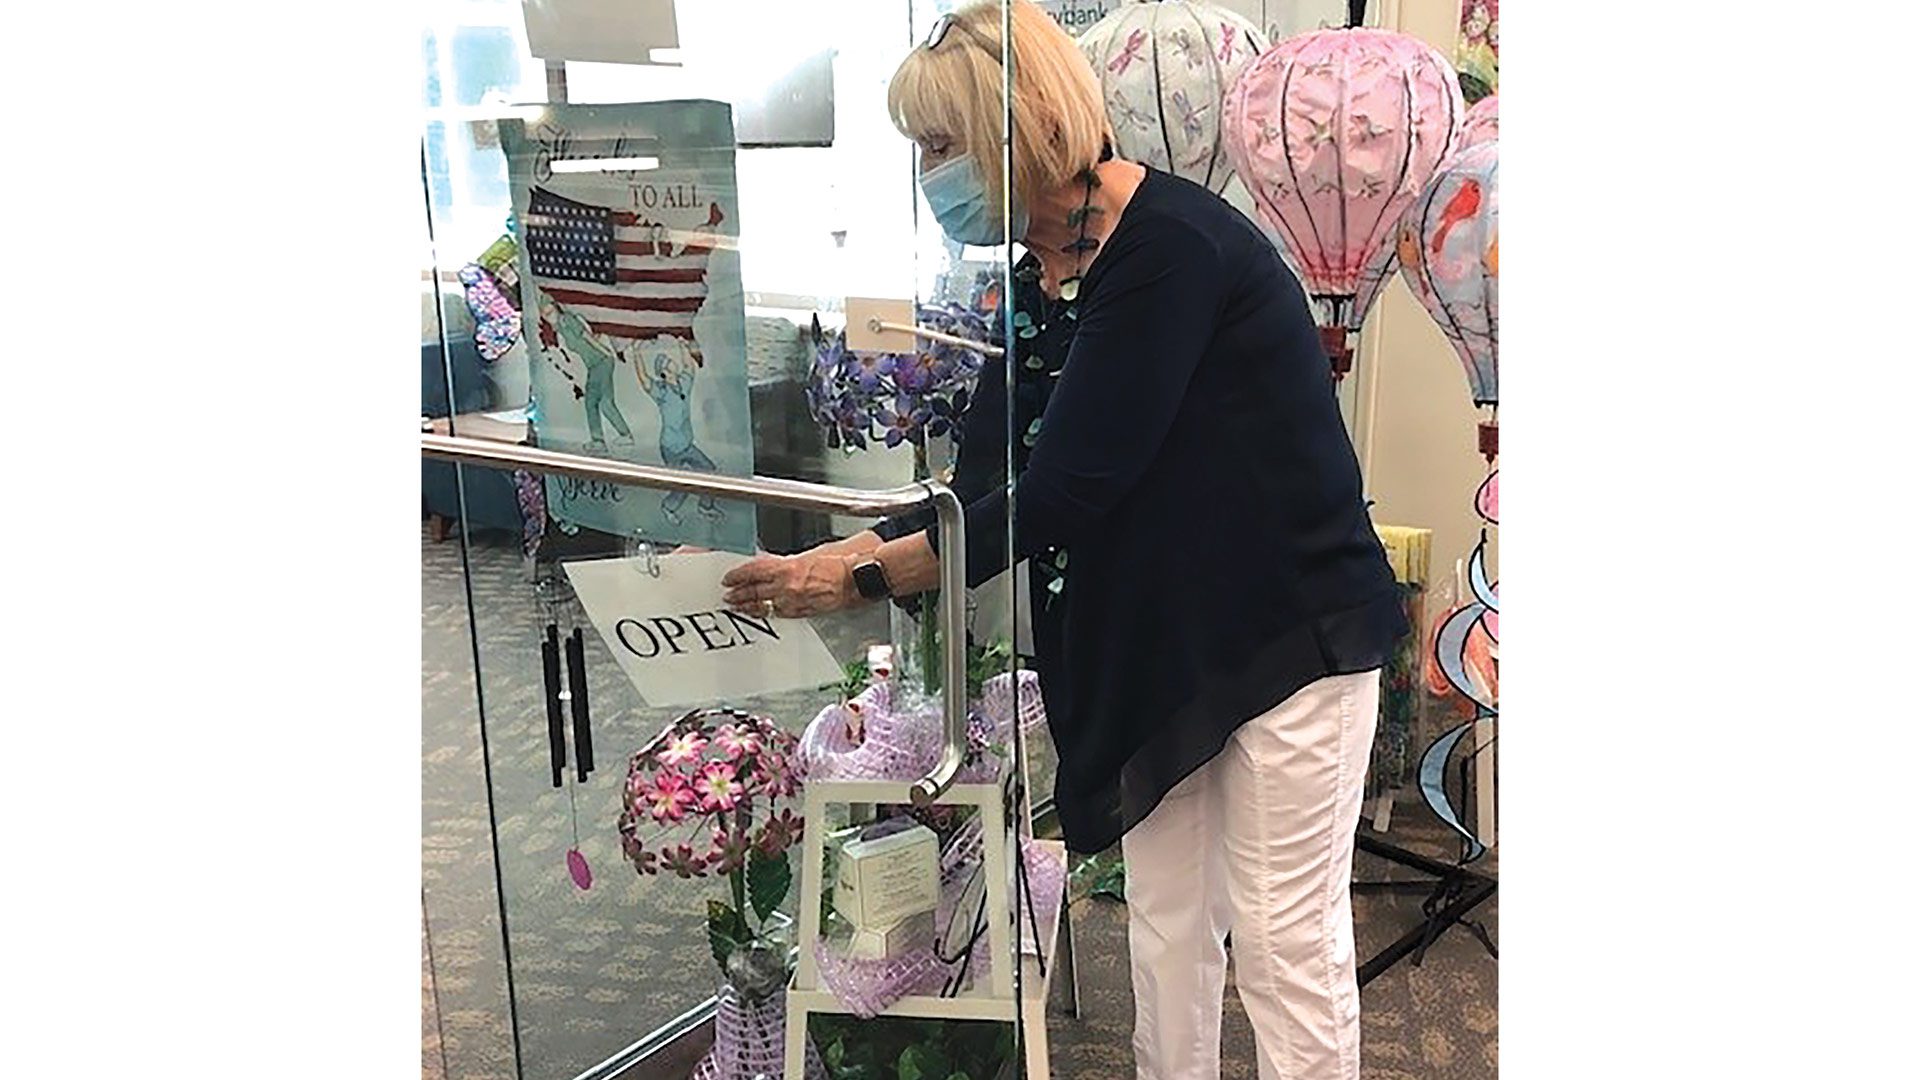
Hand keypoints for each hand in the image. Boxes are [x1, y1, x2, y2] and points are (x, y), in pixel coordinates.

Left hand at [721, 551, 859, 618]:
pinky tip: (760, 613)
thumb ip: (785, 562)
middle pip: (754, 590)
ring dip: (748, 607)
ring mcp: (794, 601)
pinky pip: (778, 614)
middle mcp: (788, 586)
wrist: (855, 578)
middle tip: (728, 596)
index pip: (754, 571)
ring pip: (763, 606)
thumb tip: (770, 563)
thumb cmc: (838, 563)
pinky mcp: (802, 612)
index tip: (729, 578)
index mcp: (788, 567)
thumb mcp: (807, 555)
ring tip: (738, 607)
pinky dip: (766, 613)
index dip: (738, 575)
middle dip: (738, 594)